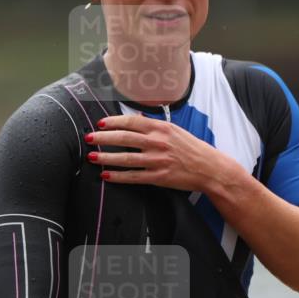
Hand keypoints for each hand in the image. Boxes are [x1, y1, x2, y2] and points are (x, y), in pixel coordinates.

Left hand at [85, 114, 230, 191]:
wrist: (209, 168)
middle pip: (124, 138)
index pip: (131, 122)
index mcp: (161, 128)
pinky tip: (106, 175)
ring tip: (92, 157)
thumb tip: (137, 119)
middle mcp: (158, 142)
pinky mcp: (159, 177)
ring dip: (106, 158)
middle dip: (103, 138)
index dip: (114, 122)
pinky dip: (119, 176)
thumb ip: (155, 126)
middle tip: (89, 138)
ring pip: (126, 158)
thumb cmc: (192, 148)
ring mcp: (158, 161)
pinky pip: (134, 177)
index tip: (100, 124)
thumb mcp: (175, 130)